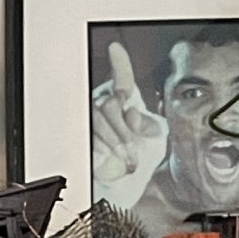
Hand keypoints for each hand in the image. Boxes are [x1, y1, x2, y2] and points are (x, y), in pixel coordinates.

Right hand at [91, 40, 169, 212]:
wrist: (124, 190)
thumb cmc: (140, 164)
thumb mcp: (156, 140)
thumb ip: (151, 124)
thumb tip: (143, 120)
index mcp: (125, 105)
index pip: (122, 78)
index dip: (119, 62)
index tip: (116, 47)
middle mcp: (105, 110)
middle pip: (109, 104)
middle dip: (124, 127)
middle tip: (135, 148)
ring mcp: (92, 125)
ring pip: (99, 122)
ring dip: (118, 144)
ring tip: (129, 161)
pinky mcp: (82, 142)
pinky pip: (90, 139)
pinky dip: (107, 152)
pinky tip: (118, 163)